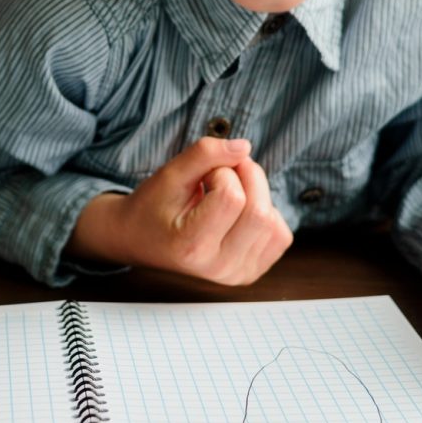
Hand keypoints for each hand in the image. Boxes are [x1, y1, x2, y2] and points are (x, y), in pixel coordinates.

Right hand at [69, 137, 293, 285]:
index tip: (203, 176)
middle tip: (220, 176)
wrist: (140, 240)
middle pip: (260, 212)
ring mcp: (236, 275)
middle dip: (246, 179)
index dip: (222, 173)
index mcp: (192, 247)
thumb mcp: (170, 173)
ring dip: (257, 196)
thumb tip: (245, 147)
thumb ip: (205, 153)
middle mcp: (218, 268)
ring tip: (227, 195)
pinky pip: (281, 235)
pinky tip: (239, 214)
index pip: (233, 197)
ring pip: (274, 223)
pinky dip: (267, 215)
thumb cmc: (153, 207)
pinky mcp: (250, 273)